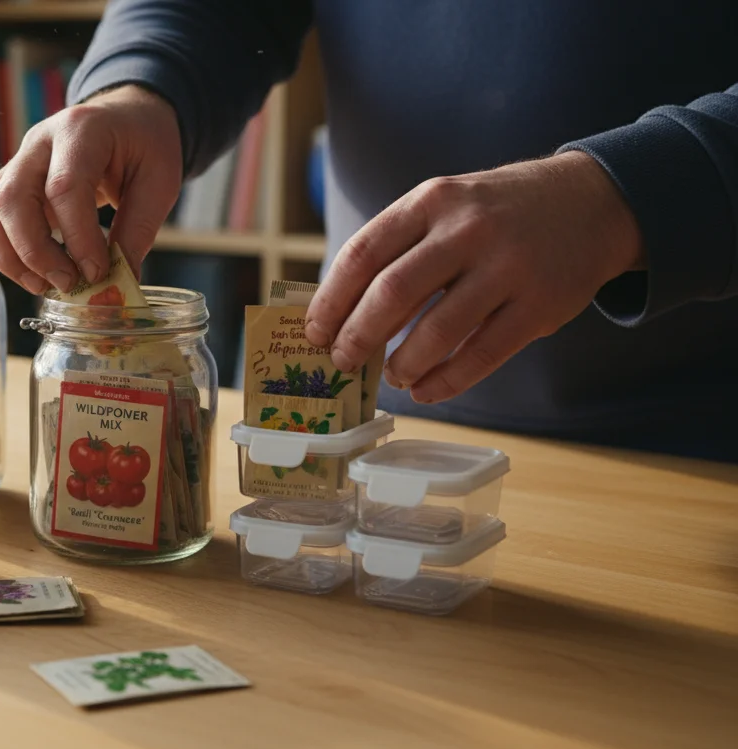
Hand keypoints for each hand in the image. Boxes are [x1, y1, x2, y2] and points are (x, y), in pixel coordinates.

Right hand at [0, 85, 182, 293]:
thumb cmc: (144, 145)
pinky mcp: (11, 181)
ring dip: (11, 256)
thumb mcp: (159, 181)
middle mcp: (41, 141)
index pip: (64, 187)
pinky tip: (33, 274)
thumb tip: (121, 284)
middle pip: (13, 198)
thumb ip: (138, 230)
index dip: (77, 237)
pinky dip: (3, 251)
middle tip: (68, 283)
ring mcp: (20, 160)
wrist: (127, 118)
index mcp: (82, 131)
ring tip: (45, 286)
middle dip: (35, 251)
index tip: (97, 273)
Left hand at [304, 151, 643, 403]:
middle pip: (393, 292)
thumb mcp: (444, 206)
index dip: (331, 299)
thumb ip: (398, 247)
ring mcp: (507, 267)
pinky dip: (446, 381)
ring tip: (392, 376)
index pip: (363, 254)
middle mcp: (467, 229)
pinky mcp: (539, 305)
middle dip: (358, 336)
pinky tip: (427, 390)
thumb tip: (340, 311)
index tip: (314, 331)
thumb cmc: (496, 213)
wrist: (591, 201)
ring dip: (403, 364)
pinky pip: (482, 355)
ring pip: (437, 331)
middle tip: (344, 361)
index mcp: (431, 201)